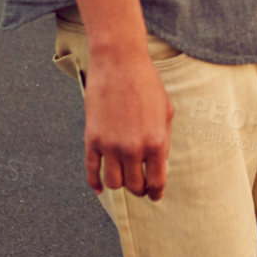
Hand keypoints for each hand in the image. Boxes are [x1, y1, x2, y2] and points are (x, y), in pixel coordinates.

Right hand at [83, 53, 173, 199]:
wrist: (119, 62)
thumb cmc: (147, 83)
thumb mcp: (166, 112)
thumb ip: (164, 141)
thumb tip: (160, 167)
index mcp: (157, 142)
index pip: (156, 182)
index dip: (156, 192)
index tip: (154, 195)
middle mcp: (133, 148)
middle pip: (134, 186)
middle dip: (139, 189)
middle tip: (140, 185)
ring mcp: (110, 145)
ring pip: (113, 183)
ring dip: (119, 184)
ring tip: (123, 178)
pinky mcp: (92, 138)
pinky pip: (91, 171)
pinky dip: (94, 183)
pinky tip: (99, 188)